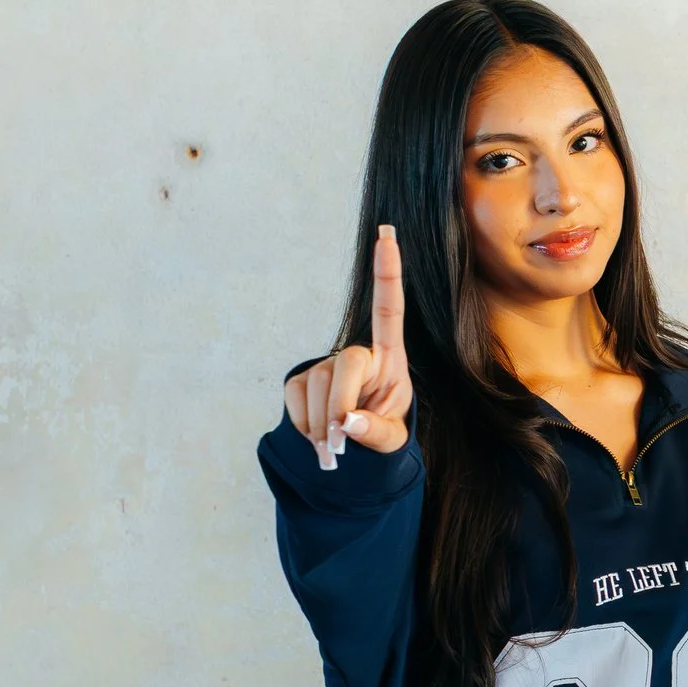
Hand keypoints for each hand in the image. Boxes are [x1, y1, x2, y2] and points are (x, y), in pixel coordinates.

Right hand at [284, 224, 413, 468]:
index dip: (387, 274)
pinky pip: (295, 398)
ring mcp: (326, 364)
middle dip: (339, 405)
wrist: (355, 450)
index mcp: (389, 359)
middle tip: (338, 445)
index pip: (388, 311)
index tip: (387, 235)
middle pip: (345, 364)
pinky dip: (304, 425)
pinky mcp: (301, 378)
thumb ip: (375, 431)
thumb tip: (346, 422)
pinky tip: (318, 437)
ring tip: (333, 449)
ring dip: (321, 425)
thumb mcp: (391, 438)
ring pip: (315, 384)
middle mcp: (358, 354)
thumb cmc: (384, 431)